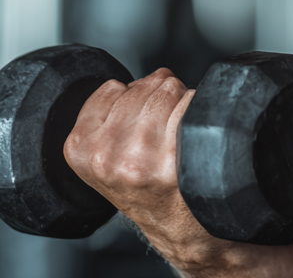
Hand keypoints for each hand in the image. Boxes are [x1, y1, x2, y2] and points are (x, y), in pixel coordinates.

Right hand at [64, 69, 216, 263]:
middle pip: (145, 86)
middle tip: (163, 126)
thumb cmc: (143, 187)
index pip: (112, 88)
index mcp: (80, 149)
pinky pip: (193, 103)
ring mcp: (140, 157)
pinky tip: (193, 133)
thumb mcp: (101, 157)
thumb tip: (138, 80)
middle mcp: (106, 154)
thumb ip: (105, 117)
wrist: (175, 225)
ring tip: (177, 130)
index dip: (131, 97)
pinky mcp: (173, 160)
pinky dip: (199, 109)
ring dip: (180, 100)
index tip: (137, 119)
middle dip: (159, 96)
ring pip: (170, 90)